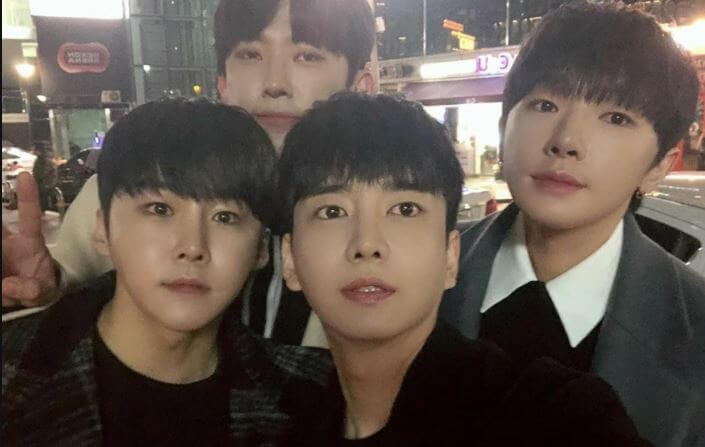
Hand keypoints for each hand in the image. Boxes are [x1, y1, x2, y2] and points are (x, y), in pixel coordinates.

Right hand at [2, 172, 58, 306]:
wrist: (30, 296)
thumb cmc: (40, 286)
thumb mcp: (42, 291)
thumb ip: (30, 289)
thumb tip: (6, 286)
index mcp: (29, 243)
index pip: (30, 216)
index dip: (29, 197)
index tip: (25, 176)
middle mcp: (8, 241)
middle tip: (0, 211)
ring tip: (2, 266)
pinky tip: (0, 278)